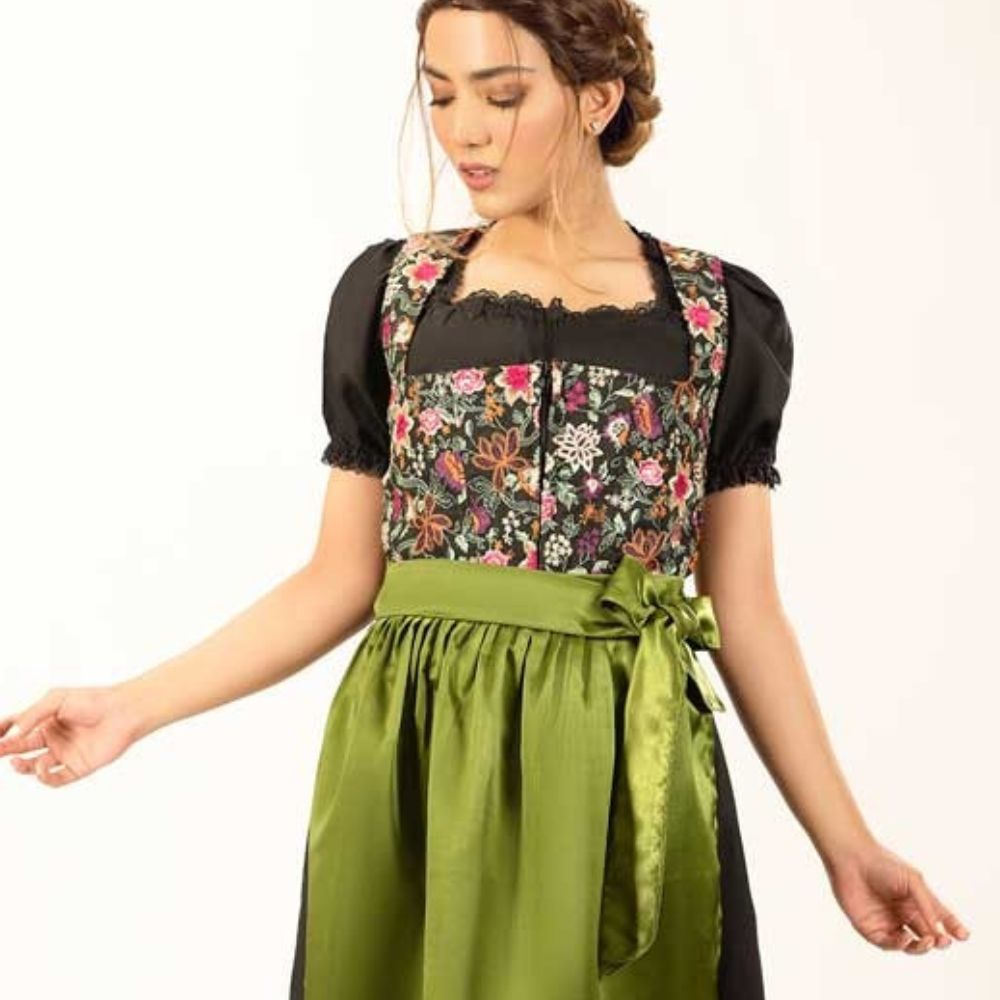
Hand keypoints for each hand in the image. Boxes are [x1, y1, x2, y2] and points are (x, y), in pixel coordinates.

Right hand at [0, 686, 139, 787]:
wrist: (124, 711)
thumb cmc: (93, 700)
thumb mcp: (56, 699)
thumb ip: (32, 714)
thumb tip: (13, 733)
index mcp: (46, 721)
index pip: (16, 728)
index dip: (2, 732)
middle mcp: (53, 738)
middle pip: (21, 748)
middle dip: (4, 751)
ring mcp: (64, 754)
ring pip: (34, 767)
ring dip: (21, 767)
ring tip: (17, 761)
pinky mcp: (77, 767)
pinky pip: (55, 779)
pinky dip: (44, 777)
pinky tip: (42, 767)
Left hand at [825, 840, 970, 952]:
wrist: (852, 858)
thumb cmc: (883, 864)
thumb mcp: (913, 882)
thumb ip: (928, 905)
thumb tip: (938, 930)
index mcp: (915, 901)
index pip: (938, 918)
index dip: (952, 928)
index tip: (964, 936)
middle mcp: (902, 913)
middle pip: (926, 935)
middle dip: (938, 941)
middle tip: (944, 941)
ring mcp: (887, 921)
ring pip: (909, 945)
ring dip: (921, 947)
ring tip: (928, 941)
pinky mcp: (870, 928)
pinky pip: (888, 943)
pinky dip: (898, 945)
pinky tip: (904, 938)